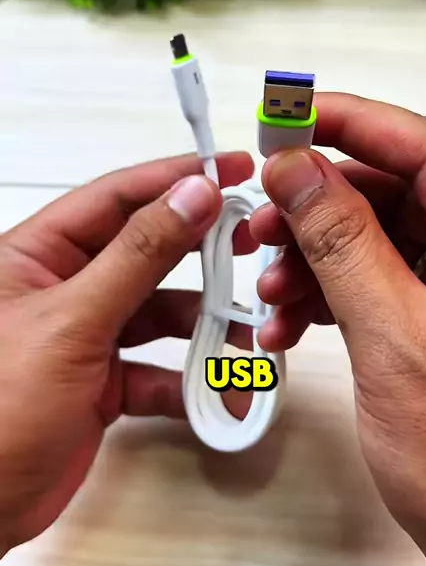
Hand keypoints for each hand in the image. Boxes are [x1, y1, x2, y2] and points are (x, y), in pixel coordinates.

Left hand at [0, 151, 254, 553]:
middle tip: (248, 243)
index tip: (230, 169)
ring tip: (244, 338)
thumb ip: (137, 256)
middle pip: (145, 252)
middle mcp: (63, 289)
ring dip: (203, 327)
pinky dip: (188, 383)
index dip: (175, 179)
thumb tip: (190, 197)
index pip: (115, 198)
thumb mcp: (71, 321)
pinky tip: (215, 396)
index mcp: (36, 255)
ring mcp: (84, 337)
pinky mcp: (100, 383)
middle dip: (199, 254)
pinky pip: (156, 371)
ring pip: (158, 314)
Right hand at [251, 94, 425, 565]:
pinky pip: (367, 281)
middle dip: (316, 205)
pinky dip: (322, 294)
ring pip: (370, 237)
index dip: (353, 124)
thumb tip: (302, 172)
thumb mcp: (396, 340)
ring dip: (310, 257)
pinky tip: (291, 321)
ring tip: (272, 289)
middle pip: (390, 191)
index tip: (293, 116)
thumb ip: (344, 245)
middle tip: (263, 216)